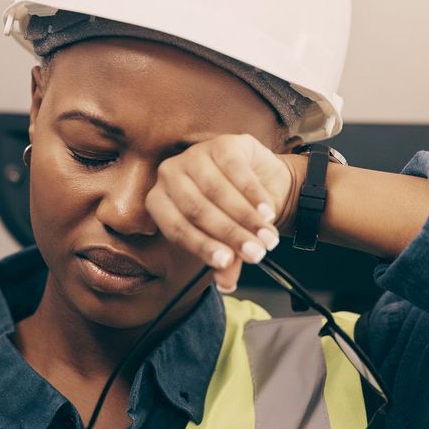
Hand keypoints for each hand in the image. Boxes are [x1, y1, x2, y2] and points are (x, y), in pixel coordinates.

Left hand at [144, 133, 296, 290]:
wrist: (262, 183)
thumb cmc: (233, 214)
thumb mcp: (226, 241)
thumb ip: (225, 261)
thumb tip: (226, 284)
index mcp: (160, 201)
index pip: (176, 228)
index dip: (202, 247)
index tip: (226, 263)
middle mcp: (170, 174)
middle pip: (197, 210)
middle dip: (230, 235)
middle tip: (256, 254)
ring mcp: (194, 155)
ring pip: (217, 191)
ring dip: (246, 219)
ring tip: (267, 238)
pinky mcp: (222, 143)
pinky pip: (237, 171)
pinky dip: (254, 196)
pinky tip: (267, 213)